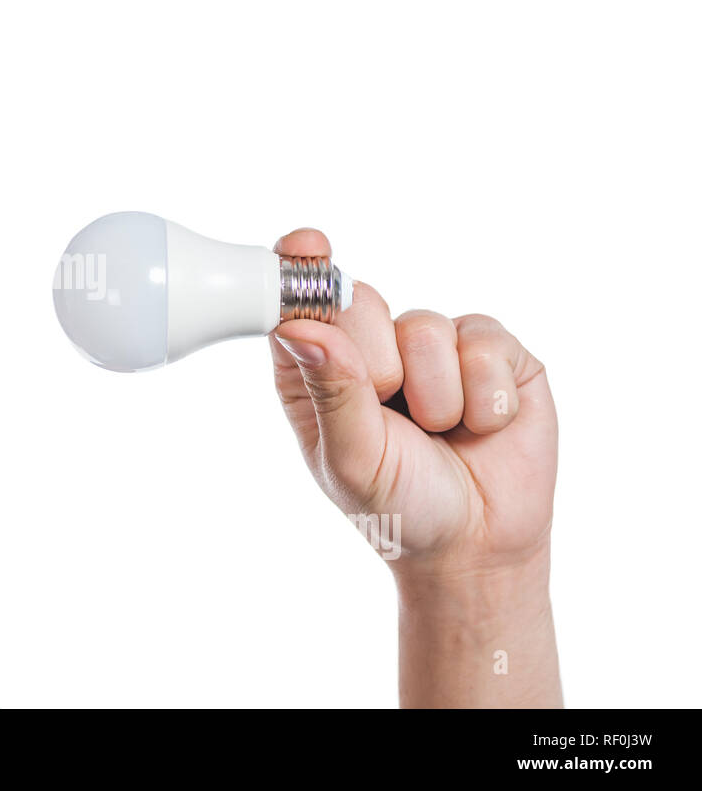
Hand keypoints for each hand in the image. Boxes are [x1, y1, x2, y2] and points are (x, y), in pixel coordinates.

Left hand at [270, 228, 560, 706]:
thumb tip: (298, 326)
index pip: (297, 302)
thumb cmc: (398, 504)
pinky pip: (485, 342)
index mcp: (316, 367)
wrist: (477, 544)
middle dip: (377, 363)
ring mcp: (432, 342)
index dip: (299, 269)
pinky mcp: (492, 349)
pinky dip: (484, 397)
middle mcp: (369, 345)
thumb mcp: (352, 458)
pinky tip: (482, 425)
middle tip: (394, 413)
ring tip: (440, 431)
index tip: (304, 246)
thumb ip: (331, 390)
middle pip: (358, 300)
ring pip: (426, 326)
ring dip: (436, 396)